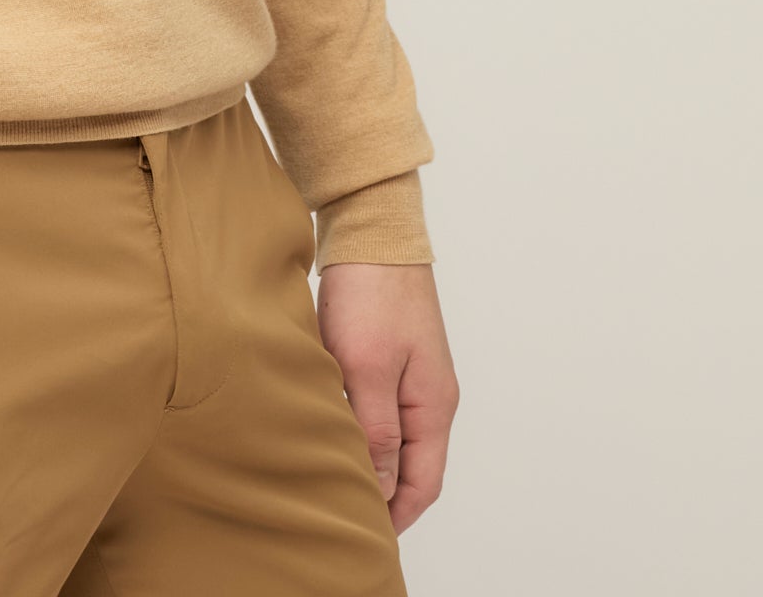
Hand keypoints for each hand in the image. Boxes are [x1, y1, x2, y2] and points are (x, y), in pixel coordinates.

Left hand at [314, 261, 458, 532]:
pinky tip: (329, 431)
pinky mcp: (388, 356)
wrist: (370, 227)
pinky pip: (377, 408)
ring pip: (392, 437)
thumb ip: (376, 432)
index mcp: (434, 404)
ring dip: (368, 460)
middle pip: (411, 466)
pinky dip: (358, 427)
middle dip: (382, 495)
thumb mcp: (367, 368)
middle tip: (340, 512)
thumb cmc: (372, 291)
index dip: (396, 516)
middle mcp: (429, 395)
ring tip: (330, 478)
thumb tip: (383, 491)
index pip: (423, 484)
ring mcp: (410, 374)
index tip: (362, 534)